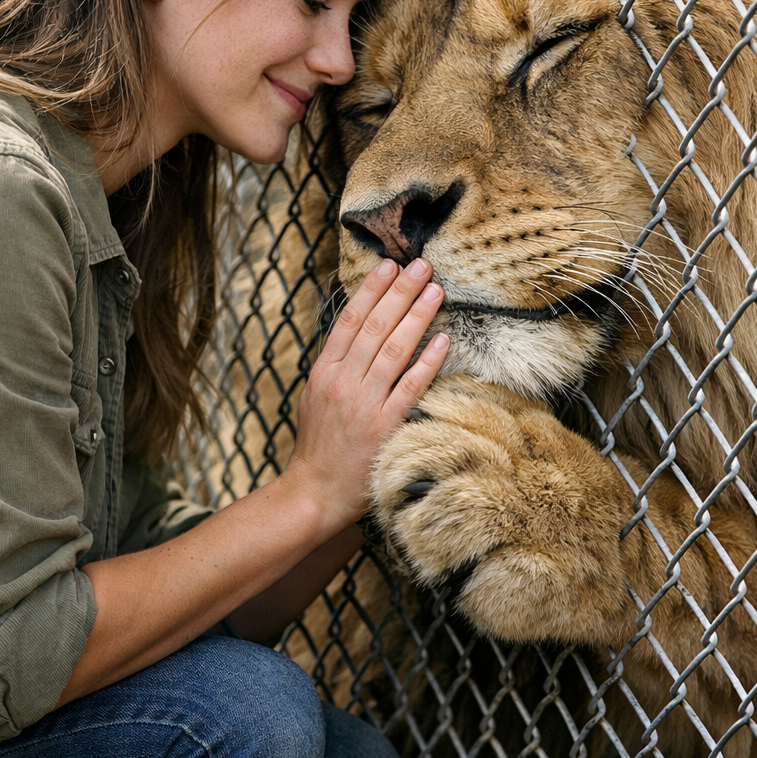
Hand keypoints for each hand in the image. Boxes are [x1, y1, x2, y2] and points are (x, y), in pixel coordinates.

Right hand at [285, 258, 448, 529]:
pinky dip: (426, 363)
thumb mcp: (314, 396)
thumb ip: (336, 365)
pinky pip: (409, 388)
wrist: (314, 491)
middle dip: (399, 292)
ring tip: (435, 290)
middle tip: (421, 266)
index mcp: (324, 372)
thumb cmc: (317, 444)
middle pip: (374, 327)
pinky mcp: (383, 427)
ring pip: (393, 350)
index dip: (371, 290)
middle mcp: (343, 383)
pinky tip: (442, 341)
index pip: (350, 321)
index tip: (389, 265)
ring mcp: (363, 404)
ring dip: (416, 317)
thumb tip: (357, 331)